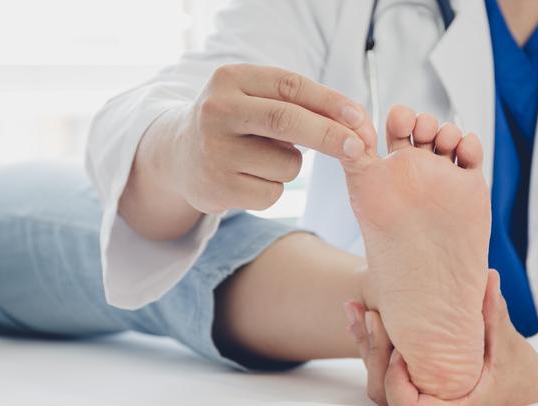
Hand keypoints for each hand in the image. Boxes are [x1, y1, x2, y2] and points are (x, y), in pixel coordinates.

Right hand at [164, 64, 376, 213]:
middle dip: (330, 135)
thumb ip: (297, 103)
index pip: (290, 86)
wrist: (179, 156)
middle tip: (358, 148)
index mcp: (230, 79)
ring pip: (287, 164)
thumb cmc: (236, 123)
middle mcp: (217, 111)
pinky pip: (273, 193)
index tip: (358, 117)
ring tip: (263, 159)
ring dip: (291, 166)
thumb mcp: (255, 99)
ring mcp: (214, 151)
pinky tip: (249, 179)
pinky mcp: (218, 188)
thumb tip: (355, 121)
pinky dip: (274, 188)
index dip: (329, 102)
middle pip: (287, 120)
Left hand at [345, 270, 537, 405]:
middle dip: (374, 353)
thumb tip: (488, 276)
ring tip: (356, 308)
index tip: (401, 350)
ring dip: (366, 346)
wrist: (528, 394)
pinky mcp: (416, 388)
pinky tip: (362, 316)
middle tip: (370, 315)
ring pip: (379, 384)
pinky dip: (374, 347)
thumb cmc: (521, 375)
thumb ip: (493, 314)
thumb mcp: (509, 346)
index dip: (395, 381)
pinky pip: (385, 374)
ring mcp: (420, 403)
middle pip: (384, 394)